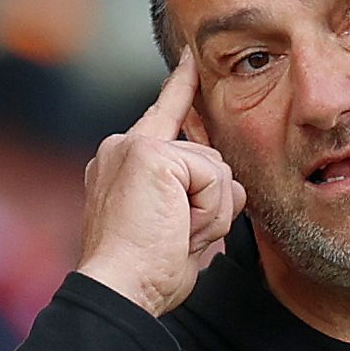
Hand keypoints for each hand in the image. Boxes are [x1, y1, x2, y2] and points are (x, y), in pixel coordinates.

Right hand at [76, 52, 244, 316]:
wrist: (118, 288)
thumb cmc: (143, 275)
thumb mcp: (177, 234)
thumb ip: (197, 202)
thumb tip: (231, 188)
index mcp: (124, 165)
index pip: (162, 117)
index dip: (180, 90)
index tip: (191, 62)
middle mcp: (124, 148)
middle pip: (208, 160)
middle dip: (210, 207)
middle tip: (177, 239)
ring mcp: (136, 146)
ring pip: (216, 171)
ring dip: (209, 214)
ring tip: (174, 235)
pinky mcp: (151, 154)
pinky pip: (213, 178)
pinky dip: (207, 212)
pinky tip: (177, 226)